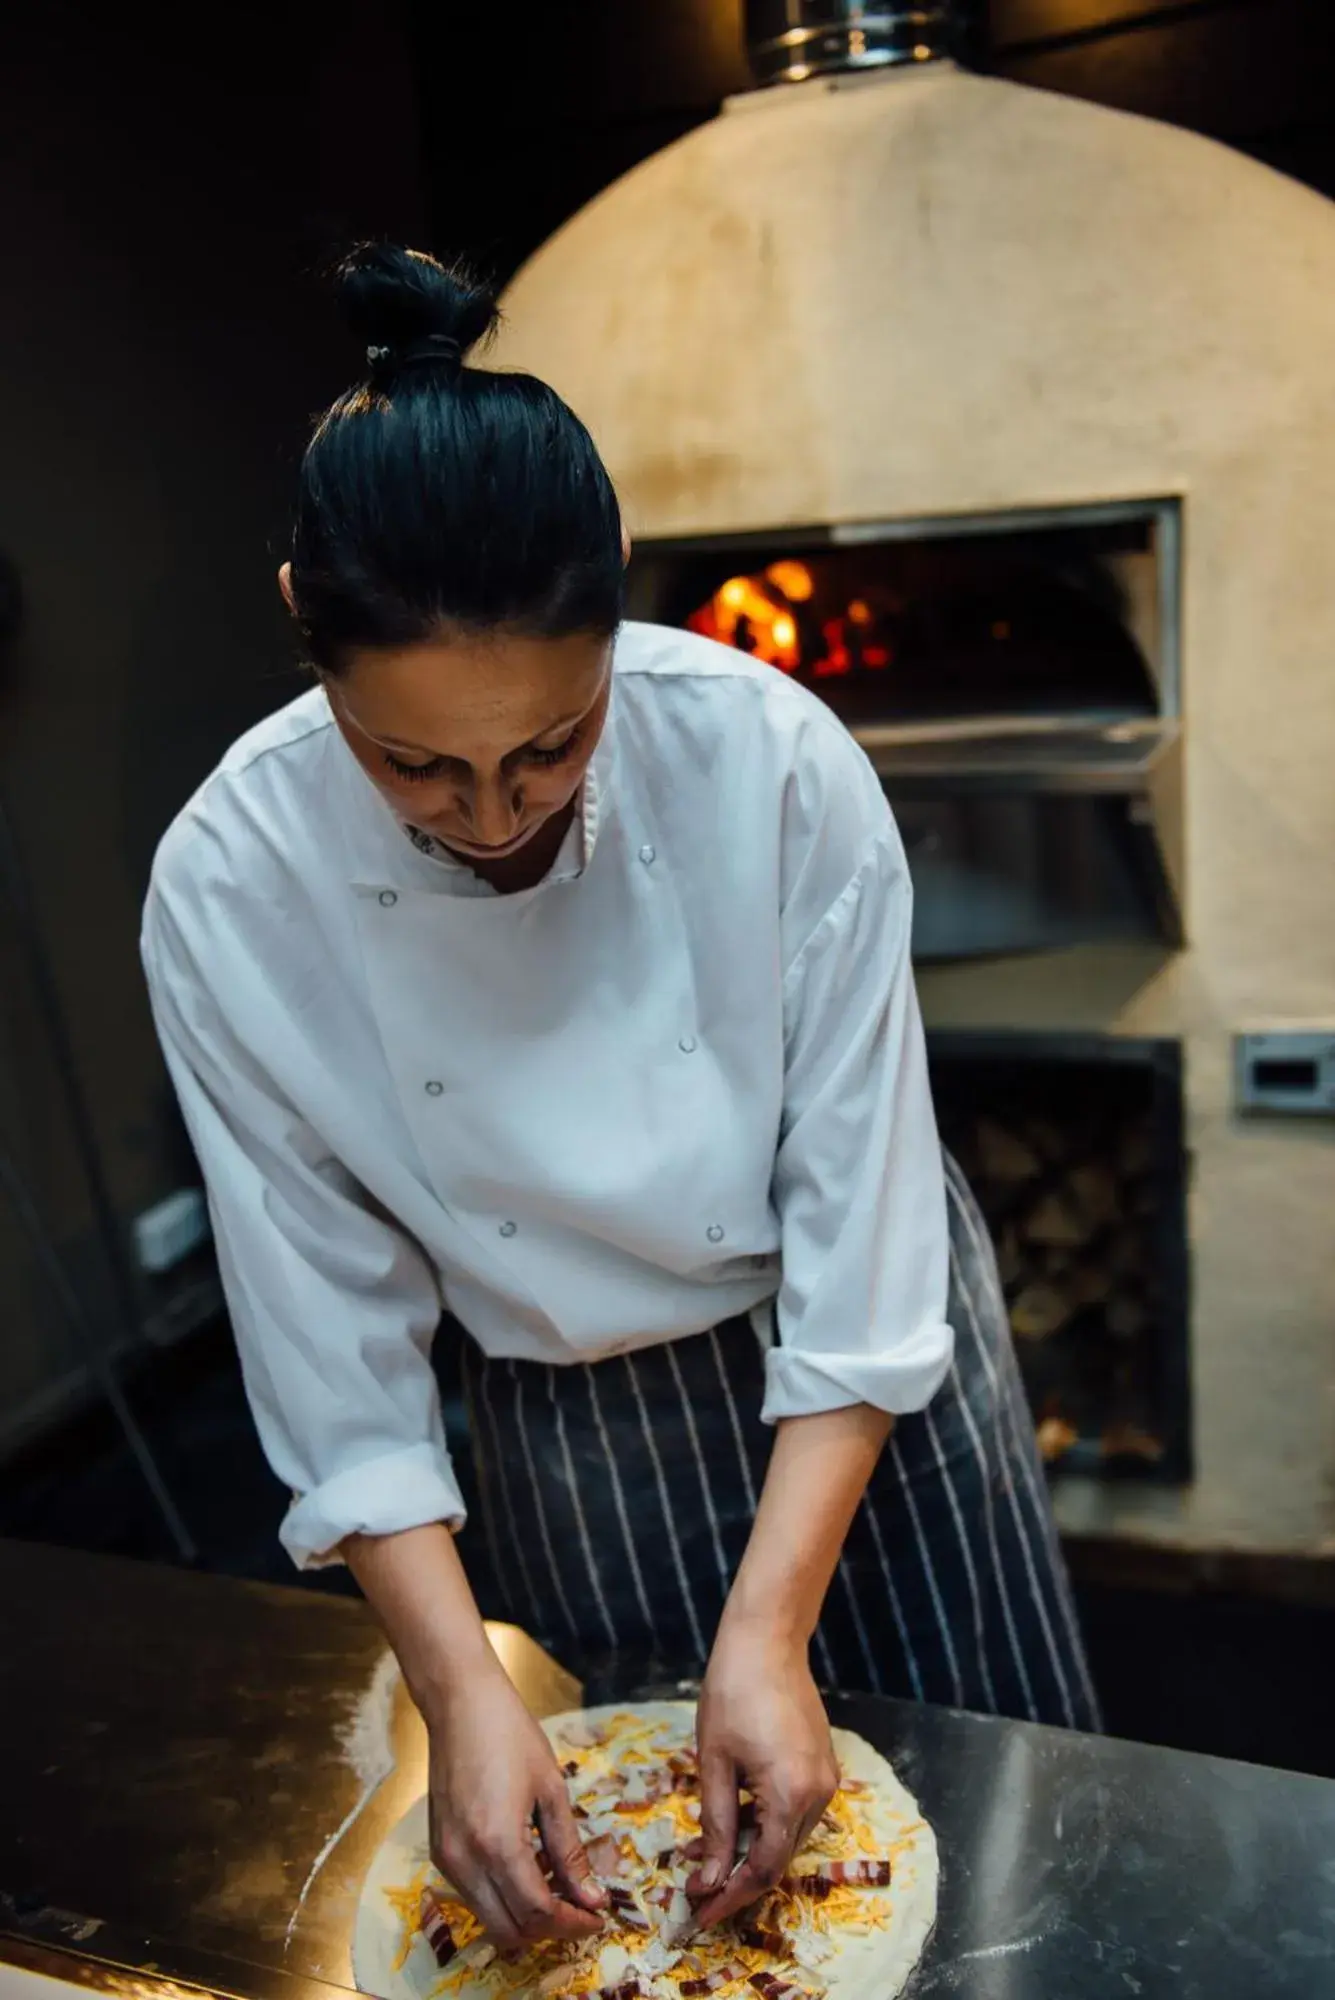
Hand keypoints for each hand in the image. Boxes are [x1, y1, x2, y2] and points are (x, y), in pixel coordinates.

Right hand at [423, 1655, 606, 1949]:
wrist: (459, 1703)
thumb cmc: (510, 1734)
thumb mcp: (551, 1789)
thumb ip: (570, 1851)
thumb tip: (593, 1898)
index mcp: (499, 1845)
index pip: (538, 1913)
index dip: (572, 1924)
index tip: (598, 1918)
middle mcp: (466, 1862)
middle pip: (511, 1931)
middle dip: (550, 1929)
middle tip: (581, 1909)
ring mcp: (447, 1859)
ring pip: (489, 1919)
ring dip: (526, 1917)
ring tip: (558, 1888)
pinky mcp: (439, 1852)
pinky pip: (474, 1895)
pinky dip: (503, 1898)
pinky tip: (528, 1870)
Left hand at [688, 1615, 838, 1930]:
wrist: (766, 1640)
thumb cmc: (731, 1695)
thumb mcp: (714, 1764)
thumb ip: (717, 1826)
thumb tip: (711, 1880)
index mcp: (792, 1795)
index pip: (764, 1869)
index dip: (731, 1896)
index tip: (699, 1913)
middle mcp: (819, 1793)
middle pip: (780, 1858)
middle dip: (738, 1878)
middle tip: (696, 1888)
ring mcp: (825, 1778)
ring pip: (788, 1837)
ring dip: (750, 1850)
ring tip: (705, 1854)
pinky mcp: (822, 1764)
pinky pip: (795, 1811)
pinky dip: (765, 1823)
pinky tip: (733, 1819)